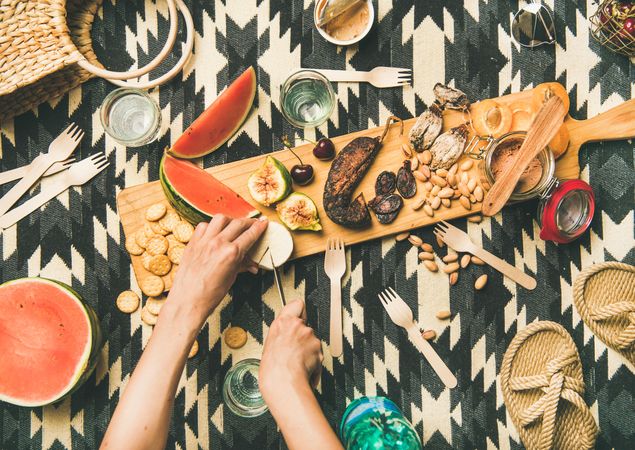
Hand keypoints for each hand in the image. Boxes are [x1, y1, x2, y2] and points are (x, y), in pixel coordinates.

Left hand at [165, 215, 267, 330]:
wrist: (187, 301)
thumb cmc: (208, 295)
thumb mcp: (231, 279)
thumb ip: (241, 266)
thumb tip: (251, 264)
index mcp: (231, 254)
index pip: (250, 235)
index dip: (259, 227)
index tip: (263, 223)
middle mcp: (218, 244)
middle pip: (238, 223)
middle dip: (248, 222)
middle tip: (253, 224)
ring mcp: (204, 241)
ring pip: (220, 219)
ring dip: (230, 220)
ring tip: (233, 225)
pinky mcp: (193, 242)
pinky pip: (204, 226)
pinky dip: (211, 226)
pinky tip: (214, 232)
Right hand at [259, 300, 322, 404]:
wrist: (283, 382)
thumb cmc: (273, 369)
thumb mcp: (270, 346)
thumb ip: (281, 336)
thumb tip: (285, 339)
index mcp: (282, 323)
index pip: (297, 304)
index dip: (299, 311)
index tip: (299, 315)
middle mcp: (298, 326)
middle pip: (305, 326)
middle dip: (303, 337)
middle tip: (294, 349)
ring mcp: (310, 336)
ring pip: (312, 340)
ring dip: (308, 350)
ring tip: (297, 362)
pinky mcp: (318, 348)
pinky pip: (317, 353)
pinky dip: (313, 360)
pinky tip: (304, 368)